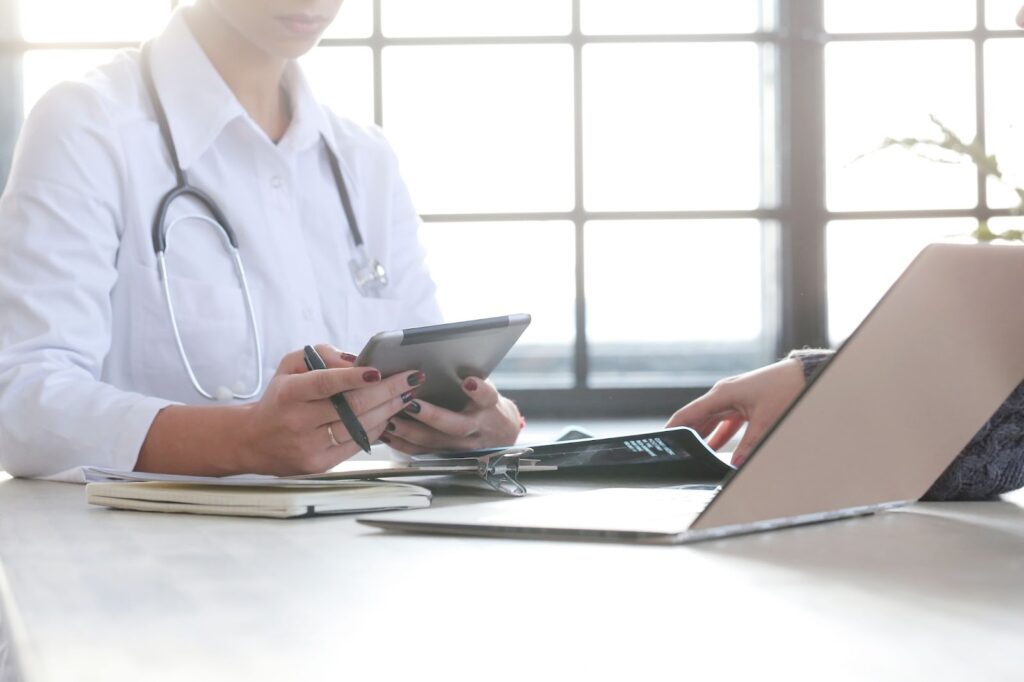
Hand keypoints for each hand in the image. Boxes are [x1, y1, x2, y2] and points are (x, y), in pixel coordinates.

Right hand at [240, 344, 421, 474]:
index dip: (353, 377)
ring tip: (407, 394)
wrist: (254, 440)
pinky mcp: (320, 464)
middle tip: (411, 378)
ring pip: (359, 427)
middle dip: (388, 391)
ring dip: (389, 409)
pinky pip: (357, 444)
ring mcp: (310, 446)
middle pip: (351, 406)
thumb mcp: (290, 366)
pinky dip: (377, 428)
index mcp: (289, 394)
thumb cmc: (280, 397)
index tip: (379, 370)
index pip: (324, 384)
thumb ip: (322, 355)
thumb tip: (356, 361)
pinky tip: (389, 414)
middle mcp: (298, 422)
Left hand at [381, 377, 522, 453]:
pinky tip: (387, 434)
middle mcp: (478, 427)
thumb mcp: (487, 389)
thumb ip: (470, 378)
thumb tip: (443, 356)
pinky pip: (424, 453)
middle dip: (432, 415)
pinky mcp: (448, 455)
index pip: (488, 397)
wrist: (500, 435)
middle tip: (411, 403)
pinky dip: (403, 444)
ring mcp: (463, 445)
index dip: (479, 390)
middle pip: (456, 425)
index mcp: (490, 407)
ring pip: (435, 442)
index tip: (468, 381)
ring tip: (390, 419)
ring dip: (410, 431)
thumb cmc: (487, 405)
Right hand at [665, 359, 804, 466]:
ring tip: (694, 455)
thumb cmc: (785, 389)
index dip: (673, 428)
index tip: (660, 440)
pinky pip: (725, 422)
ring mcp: (733, 399)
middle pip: (697, 419)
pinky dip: (720, 435)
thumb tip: (735, 465)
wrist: (804, 375)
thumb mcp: (765, 422)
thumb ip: (749, 447)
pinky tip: (715, 449)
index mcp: (722, 394)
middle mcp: (723, 395)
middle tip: (677, 454)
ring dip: (704, 437)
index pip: (689, 414)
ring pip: (711, 421)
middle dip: (688, 436)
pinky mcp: (743, 404)